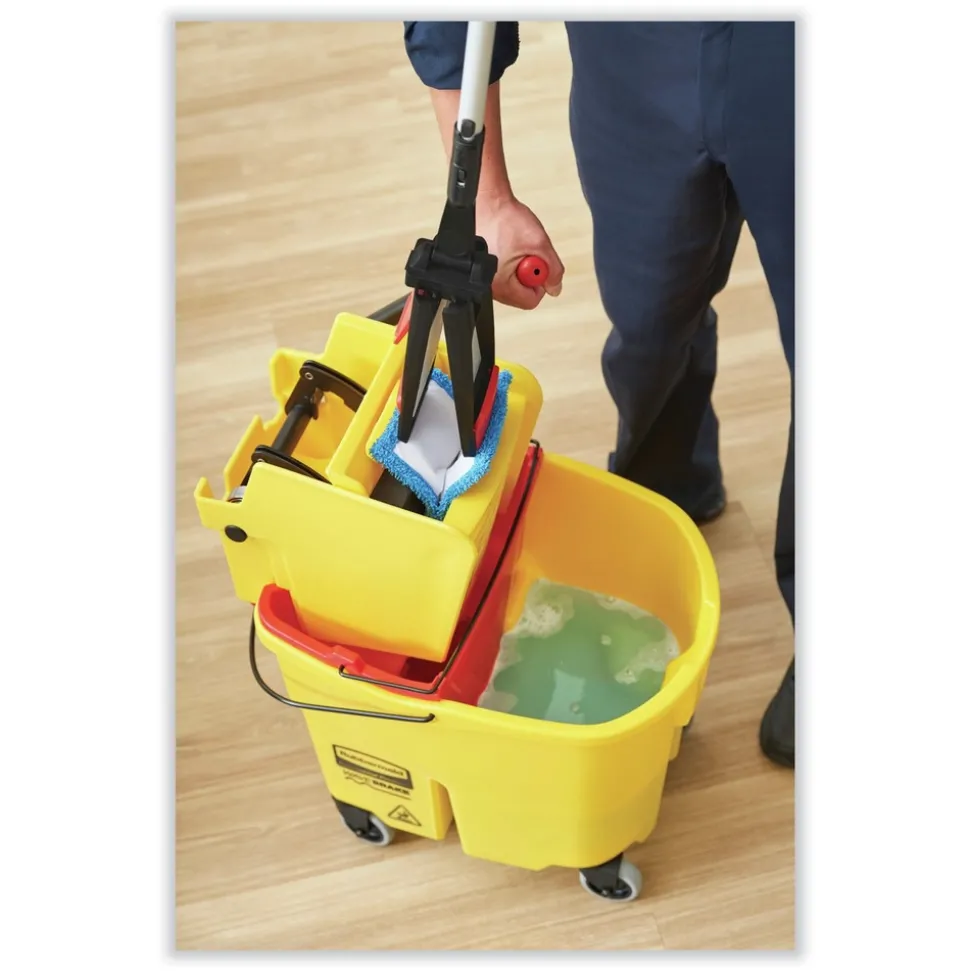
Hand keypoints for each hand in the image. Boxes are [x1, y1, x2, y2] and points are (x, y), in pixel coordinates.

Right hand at [476, 194, 564, 309]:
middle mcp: (489, 286)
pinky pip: (504, 275)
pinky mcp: (482, 270)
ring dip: (521, 266)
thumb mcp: (539, 244)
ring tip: (516, 247)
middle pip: (521, 294)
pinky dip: (511, 262)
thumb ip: (553, 269)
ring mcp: (484, 279)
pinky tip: (508, 246)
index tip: (540, 266)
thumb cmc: (505, 219)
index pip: (530, 301)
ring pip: (513, 284)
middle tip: (527, 252)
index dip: (540, 283)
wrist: (486, 201)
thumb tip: (555, 287)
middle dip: (529, 273)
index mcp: (500, 285)